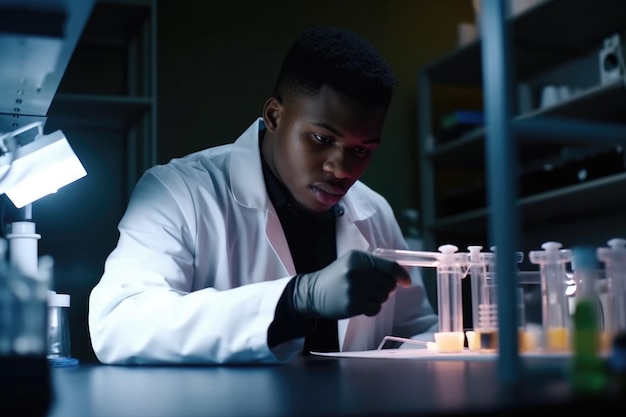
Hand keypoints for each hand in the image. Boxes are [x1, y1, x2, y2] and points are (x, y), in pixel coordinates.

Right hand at [292, 250, 410, 318]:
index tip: (407, 282)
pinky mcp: (352, 304)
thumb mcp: (352, 262)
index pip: (389, 266)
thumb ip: (375, 266)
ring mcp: (354, 288)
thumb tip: (403, 278)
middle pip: (389, 283)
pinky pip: (375, 308)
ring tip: (362, 295)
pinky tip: (359, 304)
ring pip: (384, 296)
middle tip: (372, 289)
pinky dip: (371, 308)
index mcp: (358, 257)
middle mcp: (356, 271)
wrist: (312, 292)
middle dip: (385, 288)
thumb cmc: (337, 277)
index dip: (401, 275)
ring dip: (377, 298)